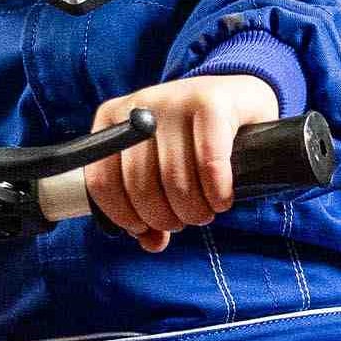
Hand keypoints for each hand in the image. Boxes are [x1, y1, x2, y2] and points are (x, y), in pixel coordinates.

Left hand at [85, 74, 280, 252]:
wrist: (238, 97)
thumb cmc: (192, 142)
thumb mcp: (161, 168)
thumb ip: (147, 207)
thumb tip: (151, 243)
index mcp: (113, 121)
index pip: (102, 182)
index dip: (124, 217)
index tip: (145, 228)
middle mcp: (139, 107)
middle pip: (140, 186)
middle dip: (165, 218)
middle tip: (184, 220)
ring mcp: (174, 100)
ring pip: (175, 180)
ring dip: (193, 211)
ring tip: (204, 211)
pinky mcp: (211, 102)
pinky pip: (209, 163)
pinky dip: (217, 193)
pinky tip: (222, 199)